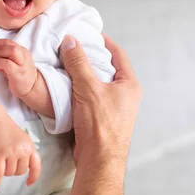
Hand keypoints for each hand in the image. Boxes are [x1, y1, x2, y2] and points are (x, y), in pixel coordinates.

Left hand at [0, 39, 37, 98]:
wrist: (32, 89)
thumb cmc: (21, 77)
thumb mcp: (14, 64)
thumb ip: (4, 58)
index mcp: (23, 52)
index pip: (8, 42)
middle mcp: (24, 56)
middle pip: (9, 44)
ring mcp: (22, 64)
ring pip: (11, 50)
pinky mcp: (19, 73)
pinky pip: (7, 64)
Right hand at [0, 116, 40, 187]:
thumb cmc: (7, 130)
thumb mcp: (23, 140)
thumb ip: (26, 152)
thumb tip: (26, 168)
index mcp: (30, 147)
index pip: (36, 166)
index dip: (33, 176)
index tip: (29, 182)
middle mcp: (22, 150)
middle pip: (20, 172)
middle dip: (13, 170)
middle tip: (6, 163)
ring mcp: (11, 152)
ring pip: (10, 173)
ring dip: (4, 171)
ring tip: (0, 162)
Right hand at [61, 34, 140, 165]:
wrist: (98, 160)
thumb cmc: (100, 124)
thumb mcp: (88, 88)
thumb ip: (78, 62)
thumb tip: (70, 40)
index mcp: (129, 85)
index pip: (117, 54)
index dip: (103, 41)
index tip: (88, 33)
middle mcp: (125, 96)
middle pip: (107, 68)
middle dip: (90, 58)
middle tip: (73, 48)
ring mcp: (114, 109)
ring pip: (97, 84)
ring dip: (83, 75)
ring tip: (66, 65)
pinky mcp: (102, 120)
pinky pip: (91, 98)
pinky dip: (79, 91)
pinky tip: (65, 88)